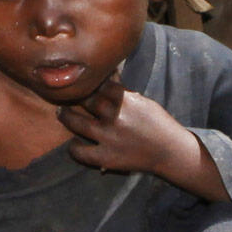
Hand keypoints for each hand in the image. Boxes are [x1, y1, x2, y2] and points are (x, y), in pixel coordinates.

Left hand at [58, 83, 211, 189]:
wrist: (171, 152)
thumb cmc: (157, 123)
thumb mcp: (142, 101)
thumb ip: (122, 91)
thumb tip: (106, 74)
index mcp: (124, 100)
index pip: (97, 83)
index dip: (88, 81)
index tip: (79, 79)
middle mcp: (114, 116)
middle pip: (84, 100)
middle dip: (75, 96)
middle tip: (65, 94)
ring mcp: (108, 137)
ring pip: (76, 122)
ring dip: (65, 116)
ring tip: (61, 113)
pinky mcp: (106, 157)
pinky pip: (81, 152)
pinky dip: (74, 148)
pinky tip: (73, 143)